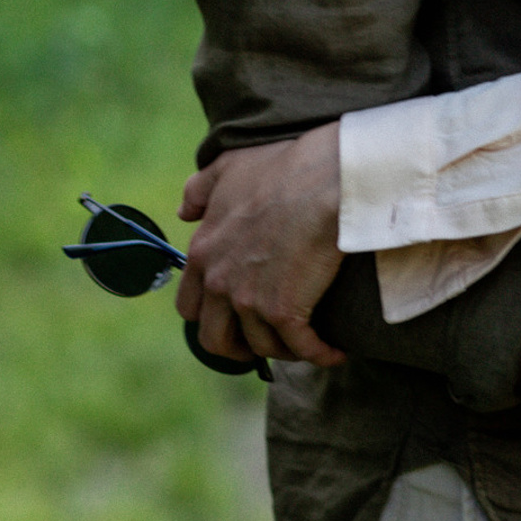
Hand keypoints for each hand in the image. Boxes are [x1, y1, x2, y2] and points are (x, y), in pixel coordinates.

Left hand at [176, 124, 345, 365]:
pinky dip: (319, 354)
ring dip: (283, 350)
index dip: (210, 316)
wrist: (327, 177)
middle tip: (263, 342)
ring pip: (260, 347)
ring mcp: (250, 300)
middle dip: (237, 348)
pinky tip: (335, 352)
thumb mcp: (228, 167)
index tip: (234, 315)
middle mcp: (218, 282)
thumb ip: (200, 190)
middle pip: (215, 339)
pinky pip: (299, 347)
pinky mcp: (285, 311)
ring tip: (306, 344)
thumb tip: (185, 211)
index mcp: (202, 252)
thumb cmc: (283, 166)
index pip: (189, 306)